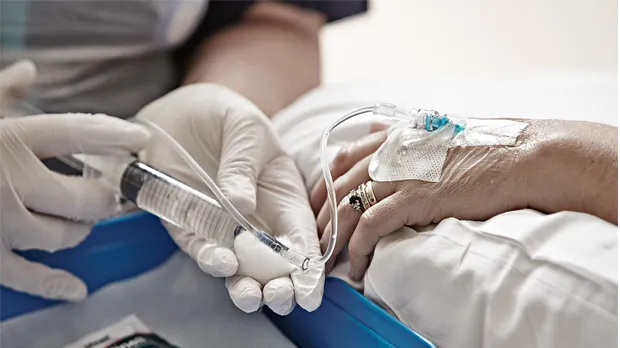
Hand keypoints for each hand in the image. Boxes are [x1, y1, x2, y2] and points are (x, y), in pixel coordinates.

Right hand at [0, 60, 150, 300]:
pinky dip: (55, 284)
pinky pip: (28, 276)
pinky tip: (76, 289)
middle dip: (105, 197)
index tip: (141, 139)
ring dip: (80, 230)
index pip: (79, 132)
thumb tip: (30, 72)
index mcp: (9, 138)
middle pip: (84, 195)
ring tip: (84, 223)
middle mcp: (11, 181)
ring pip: (64, 234)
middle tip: (111, 195)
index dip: (116, 134)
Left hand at [136, 84, 323, 314]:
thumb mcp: (244, 129)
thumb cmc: (224, 116)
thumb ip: (243, 164)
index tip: (309, 294)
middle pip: (275, 265)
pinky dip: (211, 262)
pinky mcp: (191, 227)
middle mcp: (258, 219)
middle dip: (280, 287)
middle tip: (278, 297)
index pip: (301, 238)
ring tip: (250, 295)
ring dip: (247, 288)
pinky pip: (202, 252)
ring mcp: (224, 227)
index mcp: (283, 197)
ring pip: (240, 269)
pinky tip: (218, 261)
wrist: (178, 112)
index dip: (309, 269)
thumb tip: (241, 206)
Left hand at [312, 120, 544, 280]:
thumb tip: (390, 144)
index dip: (324, 185)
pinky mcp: (413, 197)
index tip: (318, 207)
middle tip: (315, 241)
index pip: (342, 159)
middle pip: (337, 186)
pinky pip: (370, 226)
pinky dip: (358, 249)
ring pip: (346, 207)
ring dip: (333, 238)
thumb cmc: (489, 150)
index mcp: (395, 137)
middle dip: (321, 217)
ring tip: (328, 260)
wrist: (521, 156)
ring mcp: (399, 173)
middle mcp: (390, 152)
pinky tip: (357, 266)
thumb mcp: (442, 137)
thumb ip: (411, 142)